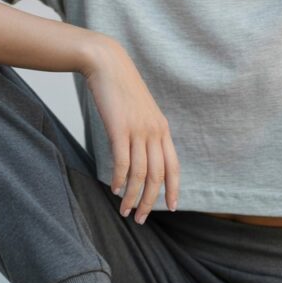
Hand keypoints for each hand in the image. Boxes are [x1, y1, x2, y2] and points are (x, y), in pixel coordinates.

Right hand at [82, 37, 179, 223]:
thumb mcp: (140, 112)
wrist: (107, 64)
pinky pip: (122, 161)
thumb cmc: (121, 89)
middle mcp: (154, 132)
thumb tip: (140, 157)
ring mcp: (138, 130)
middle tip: (141, 218)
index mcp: (162, 129)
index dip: (174, 189)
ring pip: (139, 173)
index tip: (172, 208)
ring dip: (133, 196)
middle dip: (150, 201)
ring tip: (125, 211)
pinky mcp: (119, 128)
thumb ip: (144, 133)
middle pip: (157, 176)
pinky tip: (115, 189)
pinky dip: (120, 179)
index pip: (173, 166)